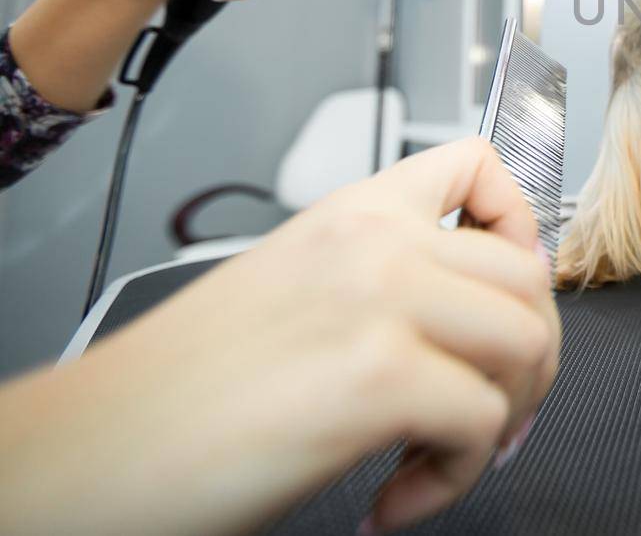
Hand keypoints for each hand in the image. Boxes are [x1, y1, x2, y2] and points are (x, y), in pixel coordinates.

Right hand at [0, 138, 559, 535]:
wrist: (88, 451)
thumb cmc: (179, 391)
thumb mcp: (297, 293)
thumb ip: (388, 282)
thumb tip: (480, 321)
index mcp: (353, 213)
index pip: (480, 166)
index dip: (523, 232)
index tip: (510, 299)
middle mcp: (374, 241)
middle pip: (528, 276)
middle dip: (529, 359)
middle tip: (490, 415)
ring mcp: (381, 300)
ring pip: (526, 344)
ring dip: (500, 420)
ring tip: (434, 458)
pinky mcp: (379, 377)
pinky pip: (484, 423)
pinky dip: (453, 478)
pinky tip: (394, 497)